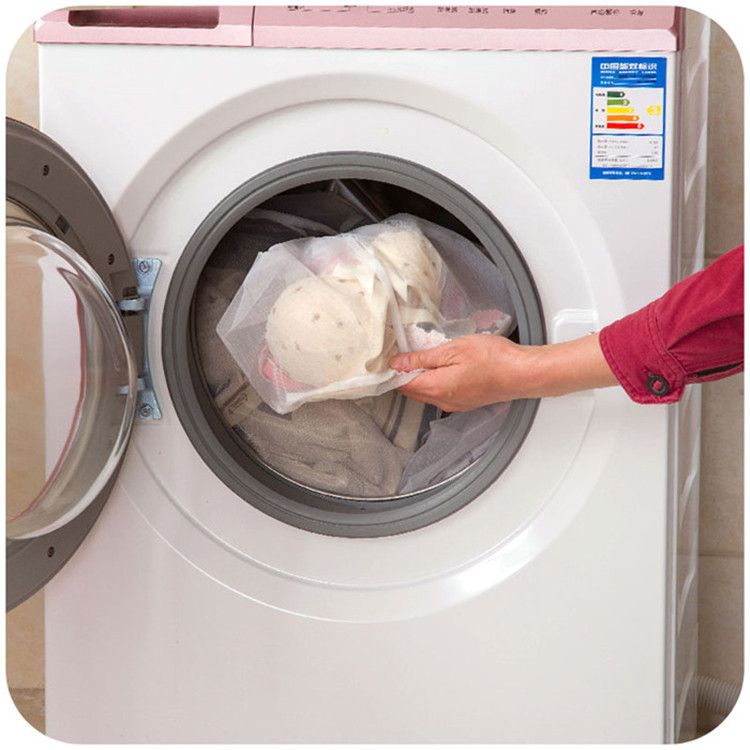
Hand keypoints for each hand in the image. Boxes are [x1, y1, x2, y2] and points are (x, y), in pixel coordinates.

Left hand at [390, 333, 617, 410]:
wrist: (522, 373)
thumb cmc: (494, 359)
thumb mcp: (453, 350)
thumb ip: (423, 358)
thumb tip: (398, 364)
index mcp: (437, 388)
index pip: (402, 385)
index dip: (392, 372)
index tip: (387, 358)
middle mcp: (443, 402)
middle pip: (412, 392)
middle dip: (403, 376)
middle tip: (400, 355)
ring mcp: (456, 404)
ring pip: (426, 393)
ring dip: (419, 379)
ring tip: (420, 358)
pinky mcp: (466, 402)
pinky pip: (441, 394)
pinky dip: (434, 383)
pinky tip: (439, 367)